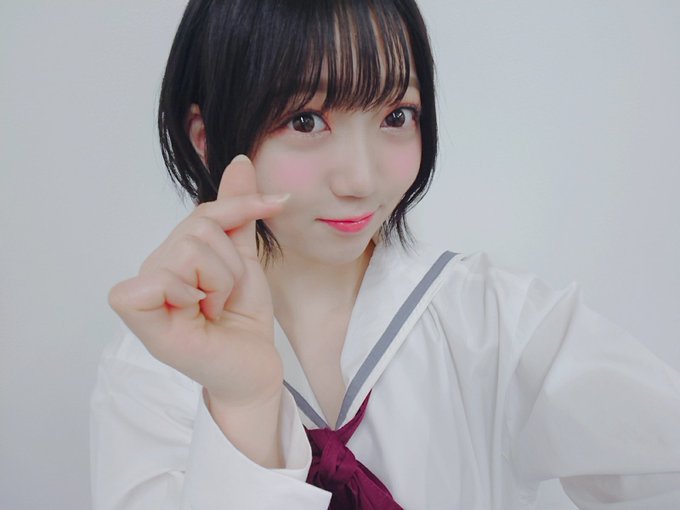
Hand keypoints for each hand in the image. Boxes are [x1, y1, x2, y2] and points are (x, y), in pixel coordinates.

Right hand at [108, 155, 287, 407]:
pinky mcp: (136, 312)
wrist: (252, 365)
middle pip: (200, 229)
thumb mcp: (244, 257)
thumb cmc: (243, 317)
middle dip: (230, 267)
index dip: (239, 213)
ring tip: (213, 309)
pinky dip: (193, 294)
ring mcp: (143, 289)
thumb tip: (240, 160)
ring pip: (190, 249)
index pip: (204, 213)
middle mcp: (154, 266)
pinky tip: (196, 316)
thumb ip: (237, 212)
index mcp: (175, 254)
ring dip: (219, 284)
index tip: (271, 218)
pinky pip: (164, 277)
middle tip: (225, 298)